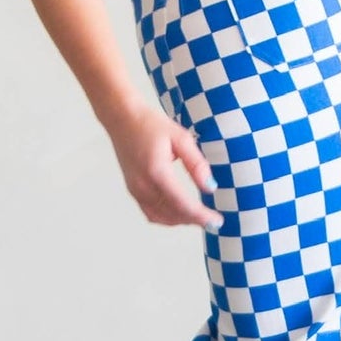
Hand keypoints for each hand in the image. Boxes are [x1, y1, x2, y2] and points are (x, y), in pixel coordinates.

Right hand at [107, 100, 220, 231]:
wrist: (122, 118)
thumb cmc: (150, 124)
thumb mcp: (181, 138)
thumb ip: (196, 164)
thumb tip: (210, 187)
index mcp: (157, 172)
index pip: (182, 204)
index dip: (201, 216)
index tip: (217, 221)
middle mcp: (143, 186)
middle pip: (173, 214)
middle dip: (195, 220)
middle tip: (214, 221)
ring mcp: (135, 190)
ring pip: (161, 218)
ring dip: (182, 221)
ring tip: (200, 218)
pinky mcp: (132, 190)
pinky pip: (150, 213)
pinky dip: (167, 218)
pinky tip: (180, 214)